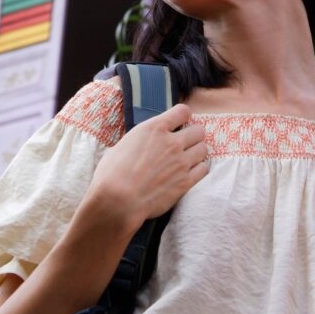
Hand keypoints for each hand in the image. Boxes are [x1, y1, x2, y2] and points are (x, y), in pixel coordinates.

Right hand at [85, 103, 207, 226]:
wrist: (116, 203)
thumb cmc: (111, 176)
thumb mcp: (120, 147)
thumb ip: (138, 141)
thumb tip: (139, 144)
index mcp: (155, 129)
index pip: (183, 111)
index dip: (182, 116)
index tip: (179, 123)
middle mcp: (172, 142)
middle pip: (199, 130)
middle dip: (192, 136)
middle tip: (184, 144)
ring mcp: (181, 162)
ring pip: (203, 148)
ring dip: (196, 153)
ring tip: (186, 160)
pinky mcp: (185, 181)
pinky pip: (203, 169)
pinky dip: (198, 170)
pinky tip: (189, 173)